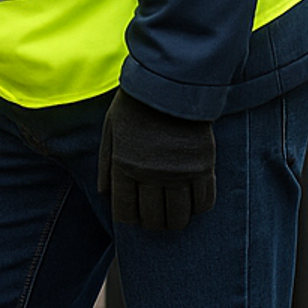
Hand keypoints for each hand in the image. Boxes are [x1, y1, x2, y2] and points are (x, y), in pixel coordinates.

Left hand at [98, 89, 215, 231]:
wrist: (170, 84)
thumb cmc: (136, 104)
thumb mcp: (110, 129)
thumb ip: (106, 162)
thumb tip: (103, 193)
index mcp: (124, 164)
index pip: (125, 209)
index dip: (129, 218)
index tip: (134, 218)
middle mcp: (150, 173)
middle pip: (153, 218)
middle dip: (153, 224)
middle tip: (155, 219)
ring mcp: (178, 172)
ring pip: (179, 216)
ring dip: (176, 221)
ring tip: (175, 217)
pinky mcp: (202, 166)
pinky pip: (204, 201)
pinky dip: (199, 208)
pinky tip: (194, 204)